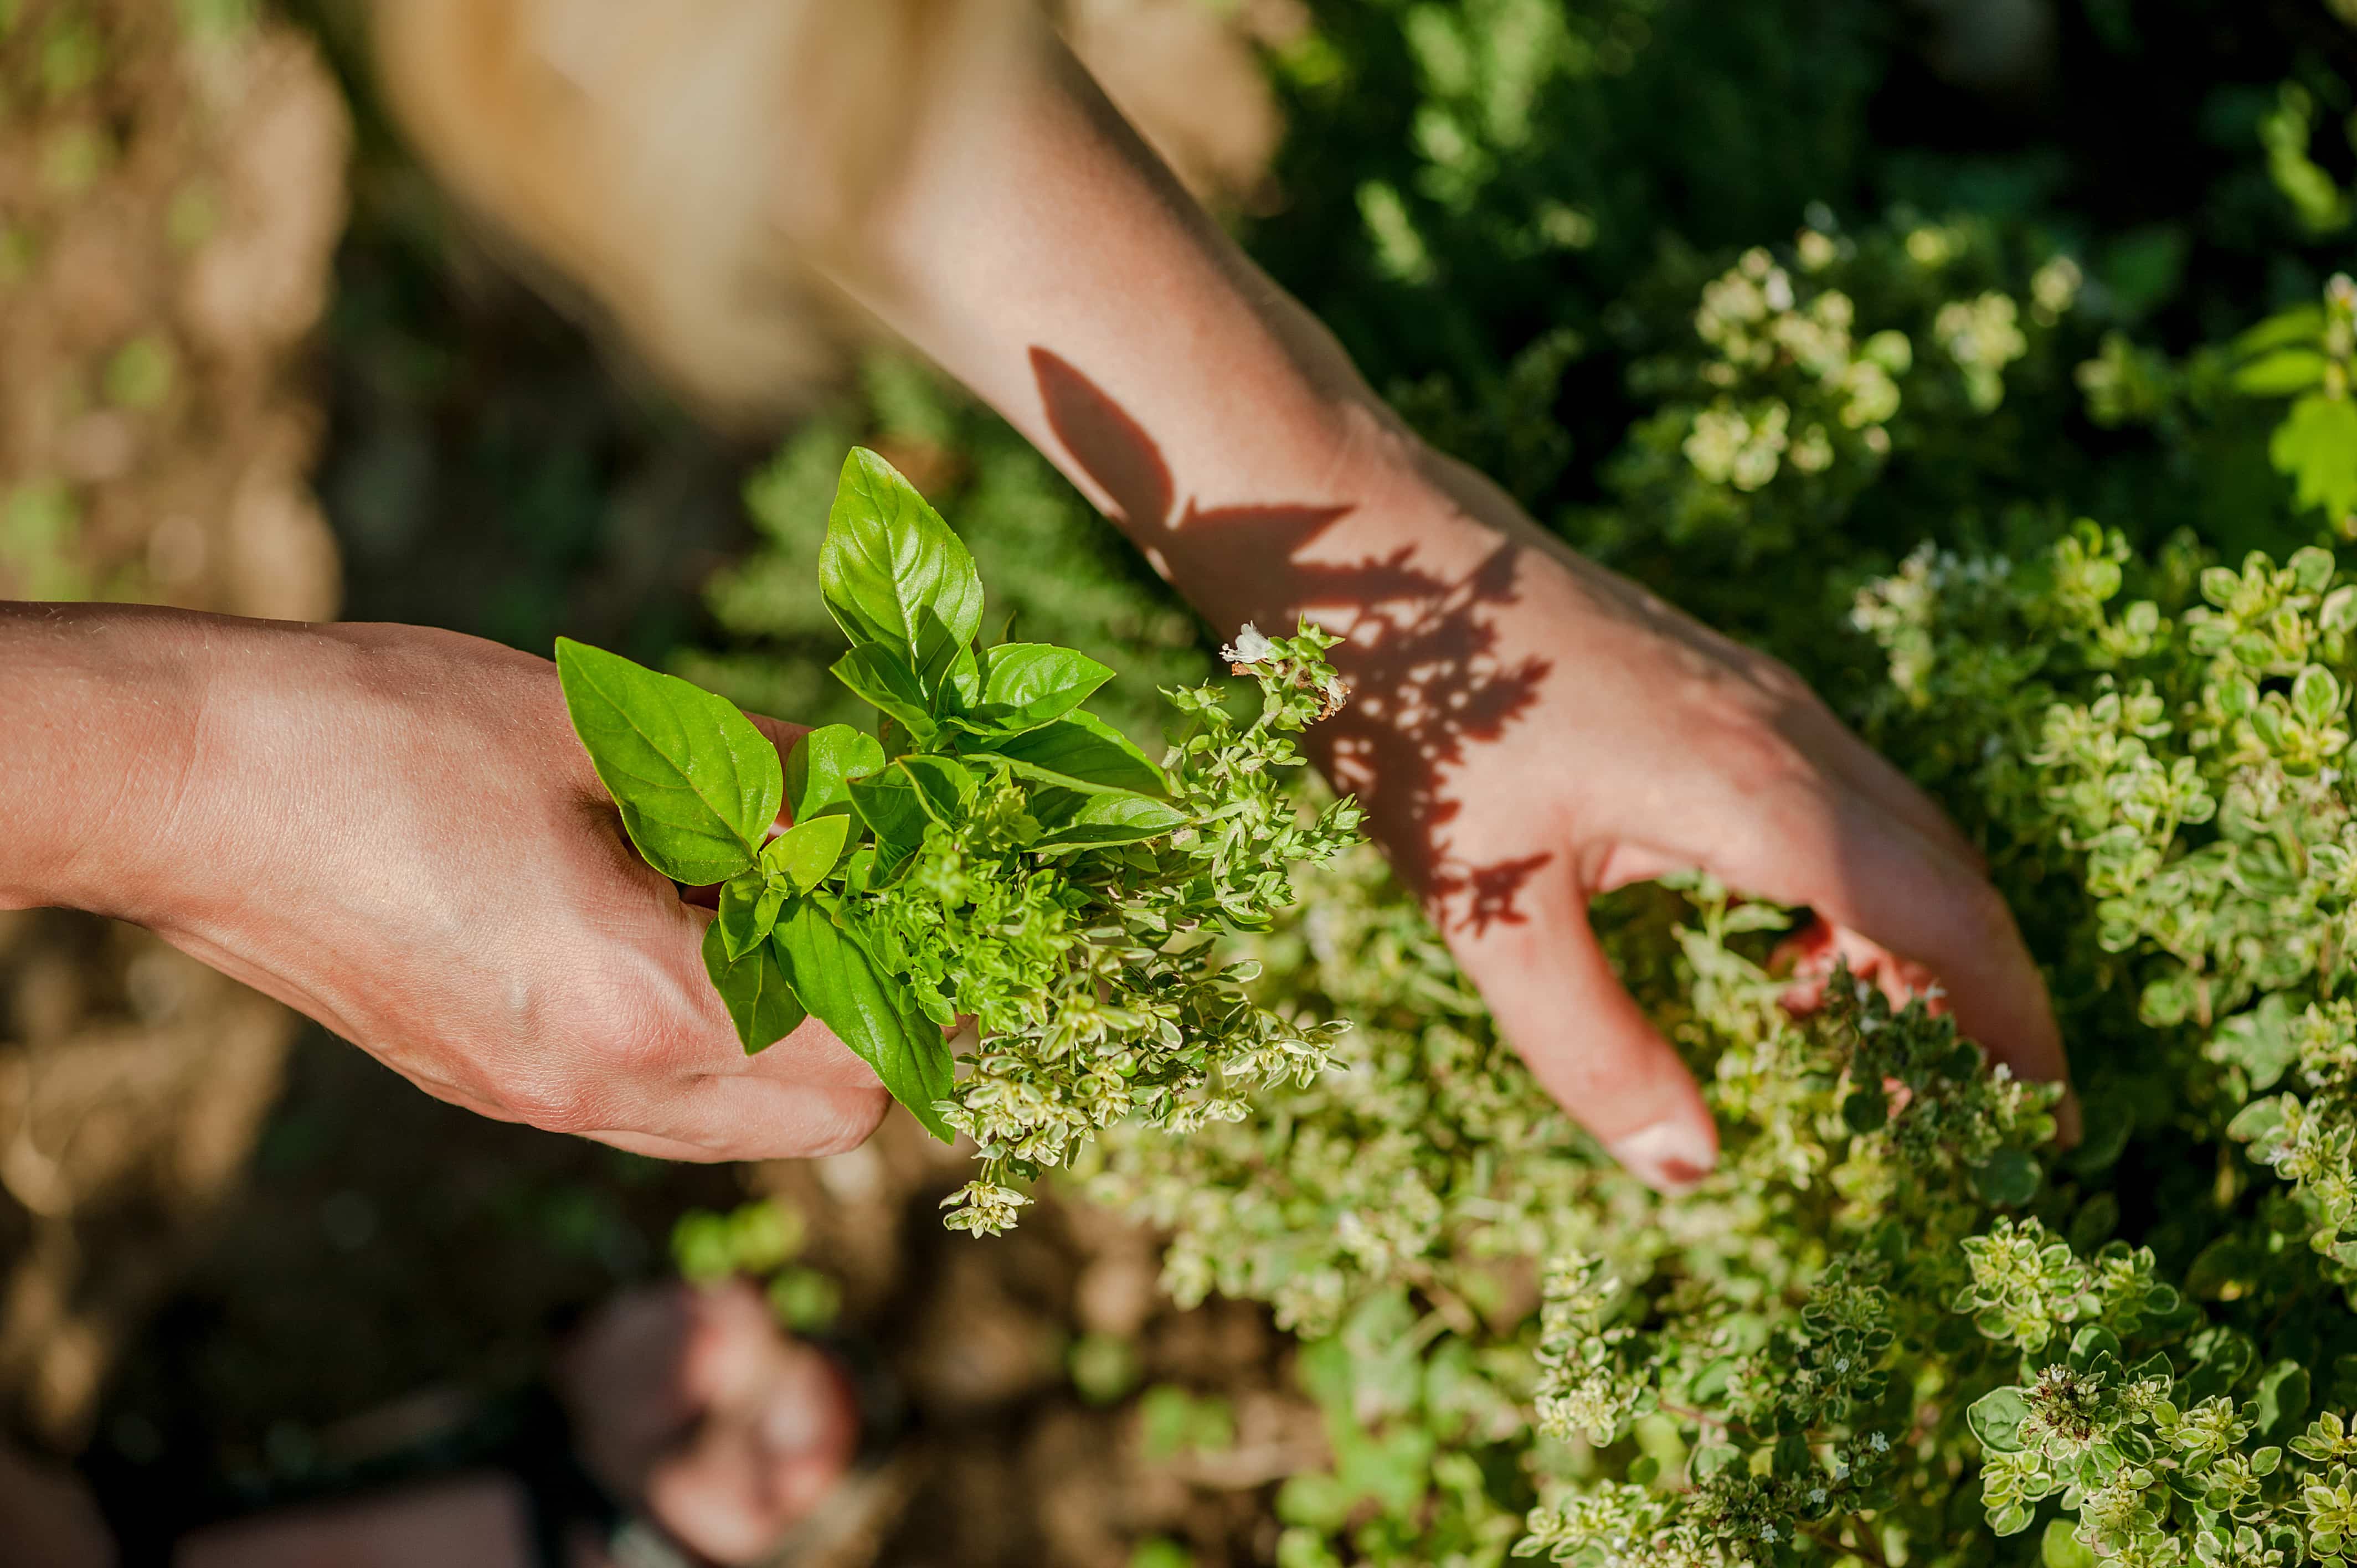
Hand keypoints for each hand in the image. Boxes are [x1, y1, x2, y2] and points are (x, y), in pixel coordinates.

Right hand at [3, 606, 886, 1159]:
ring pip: (740, 1122)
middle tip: (878, 902)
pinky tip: (679, 921)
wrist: (186, 784)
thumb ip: (759, 776)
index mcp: (641, 1008)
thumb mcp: (604, 732)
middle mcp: (596, 1090)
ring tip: (776, 902)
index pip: (865, 1050)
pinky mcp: (488, 1086)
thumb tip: (864, 788)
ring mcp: (535, 1103)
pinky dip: (711, 1036)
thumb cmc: (387, 733)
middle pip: (825, 1119)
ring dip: (798, 1034)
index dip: (931, 980)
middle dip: (883, 1024)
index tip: (953, 896)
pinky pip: (654, 1102)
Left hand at [1289, 442, 2072, 1188]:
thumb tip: (1689, 1170)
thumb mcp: (1487, 908)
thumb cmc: (1420, 717)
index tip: (2046, 1125)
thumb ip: (1590, 1044)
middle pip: (1946, 874)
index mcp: (1756, 791)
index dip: (2010, 1026)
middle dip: (1976, 998)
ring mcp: (1755, 695)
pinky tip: (1772, 944)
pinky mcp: (1715, 683)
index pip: (1946, 919)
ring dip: (1907, 941)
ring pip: (1895, 830)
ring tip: (1854, 1048)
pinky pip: (1835, 792)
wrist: (1372, 544)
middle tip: (1960, 1118)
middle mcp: (1786, 733)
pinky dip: (1848, 883)